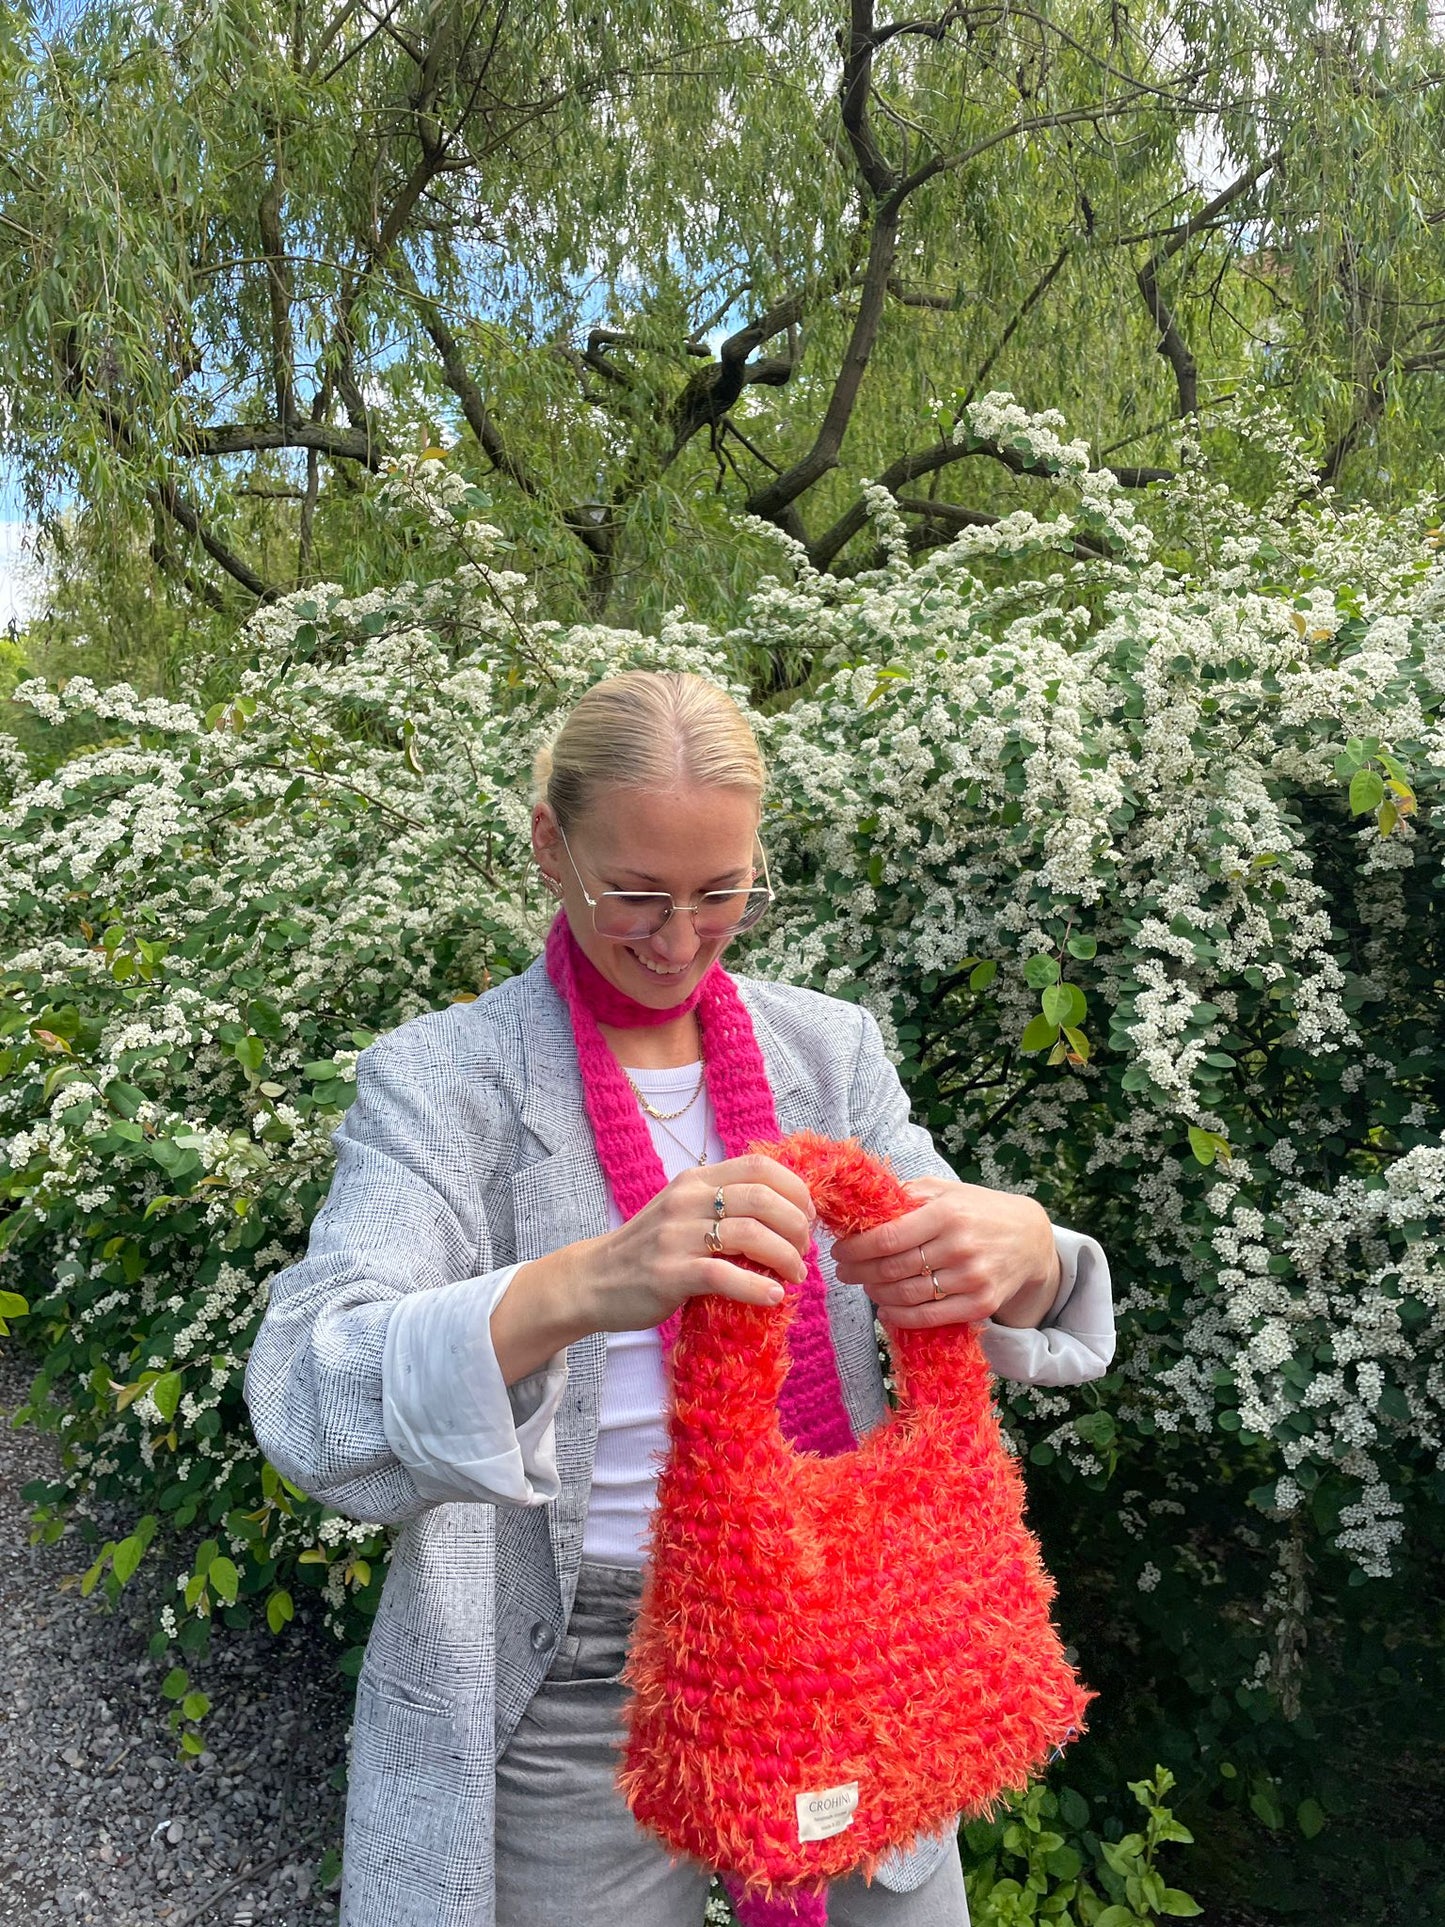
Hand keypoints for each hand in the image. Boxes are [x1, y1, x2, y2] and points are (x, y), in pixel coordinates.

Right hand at [587, 1153, 816, 1332]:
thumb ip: (722, 1204)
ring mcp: (676, 1236)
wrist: (593, 1280)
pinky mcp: (669, 1274)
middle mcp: (686, 1201)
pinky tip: (773, 1297)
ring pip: (750, 1234)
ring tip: (794, 1275)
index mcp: (695, 1181)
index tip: (807, 1216)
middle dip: (796, 1225)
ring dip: (785, 1257)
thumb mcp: (683, 1212)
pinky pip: (724, 1275)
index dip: (795, 1189)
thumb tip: (784, 1213)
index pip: (759, 1166)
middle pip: (762, 1198)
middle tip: (804, 1251)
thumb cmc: (648, 1249)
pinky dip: (757, 1287)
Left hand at [829, 1175, 1061, 1331]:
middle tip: (843, 1271)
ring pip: (907, 1295)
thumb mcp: (945, 1191)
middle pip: (892, 1268)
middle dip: (858, 1272)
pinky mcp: (981, 1305)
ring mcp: (972, 1278)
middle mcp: (959, 1246)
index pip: (887, 1237)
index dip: (856, 1248)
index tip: (839, 1250)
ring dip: (876, 1293)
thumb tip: (860, 1205)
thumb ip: (906, 1195)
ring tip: (865, 1285)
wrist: (1030, 1239)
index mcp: (946, 1213)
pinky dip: (900, 1317)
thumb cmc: (978, 1210)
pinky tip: (885, 1309)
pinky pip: (929, 1317)